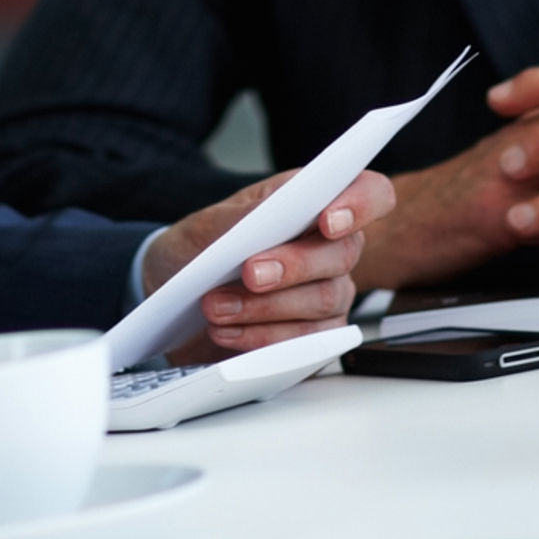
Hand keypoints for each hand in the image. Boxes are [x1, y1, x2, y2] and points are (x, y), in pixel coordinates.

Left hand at [139, 169, 395, 361]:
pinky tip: (228, 331)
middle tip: (250, 273)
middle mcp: (330, 249)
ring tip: (216, 307)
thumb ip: (243, 219)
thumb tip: (268, 218)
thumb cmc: (200, 250)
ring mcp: (328, 295)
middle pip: (343, 254)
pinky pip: (306, 345)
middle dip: (294, 265)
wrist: (170, 295)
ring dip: (264, 307)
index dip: (359, 204)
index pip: (369, 194)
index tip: (327, 221)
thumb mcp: (209, 225)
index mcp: (313, 203)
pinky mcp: (315, 340)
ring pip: (322, 302)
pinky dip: (261, 339)